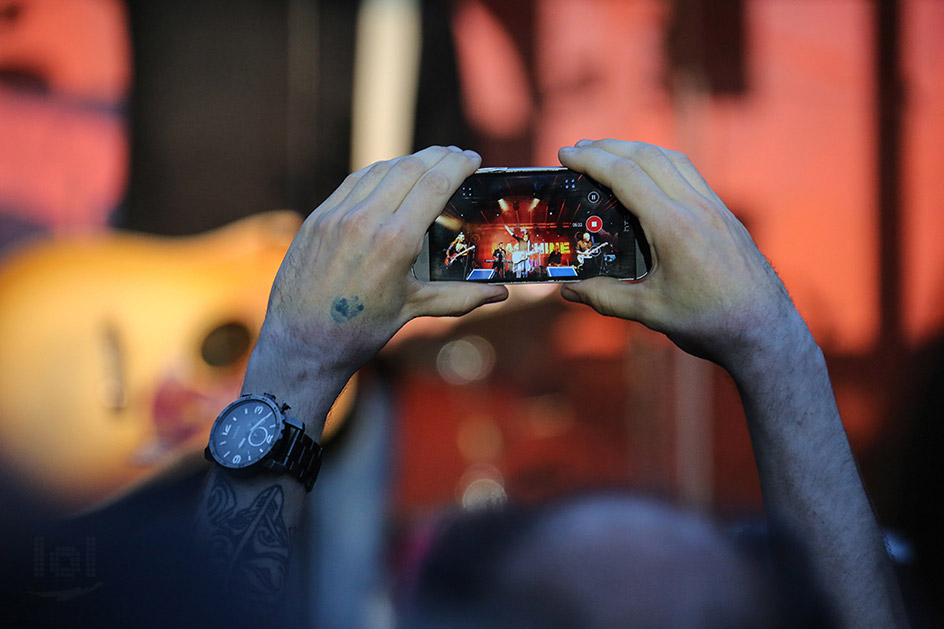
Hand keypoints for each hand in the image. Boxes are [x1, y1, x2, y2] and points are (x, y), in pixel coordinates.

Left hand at [257, 146, 507, 376]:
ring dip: (408, 162)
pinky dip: (378, 174)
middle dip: (438, 156)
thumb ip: (461, 297)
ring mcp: (336, 215)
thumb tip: (502, 294)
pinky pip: (353, 183)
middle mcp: (365, 219)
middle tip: (456, 156)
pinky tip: (389, 176)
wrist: (302, 343)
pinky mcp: (317, 218)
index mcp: (394, 241)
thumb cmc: (360, 331)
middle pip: (410, 168)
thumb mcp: (413, 309)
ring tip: (427, 164)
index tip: (472, 158)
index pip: (435, 184)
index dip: (458, 165)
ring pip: (380, 170)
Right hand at [558, 139, 803, 371]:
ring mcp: (714, 207)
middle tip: (578, 149)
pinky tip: (649, 175)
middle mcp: (695, 207)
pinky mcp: (724, 214)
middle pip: (647, 156)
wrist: (764, 329)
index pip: (626, 175)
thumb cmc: (709, 322)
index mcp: (673, 226)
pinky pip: (689, 173)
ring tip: (609, 154)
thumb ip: (604, 297)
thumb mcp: (649, 311)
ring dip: (636, 149)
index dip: (591, 159)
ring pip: (671, 159)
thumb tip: (567, 290)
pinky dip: (661, 163)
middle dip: (608, 146)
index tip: (565, 154)